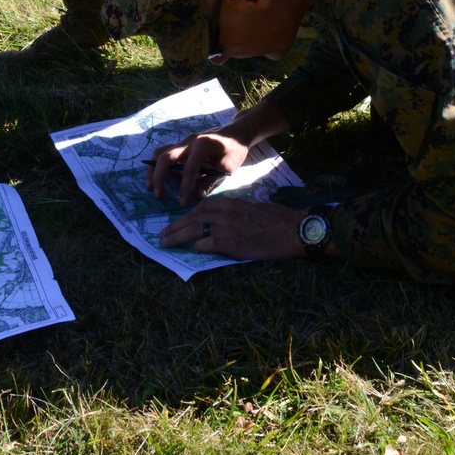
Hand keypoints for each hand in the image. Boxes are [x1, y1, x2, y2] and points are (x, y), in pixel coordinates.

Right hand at [147, 128, 250, 206]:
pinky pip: (164, 152)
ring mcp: (183, 141)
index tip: (183, 203)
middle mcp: (189, 141)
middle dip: (159, 177)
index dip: (184, 187)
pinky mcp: (182, 145)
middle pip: (166, 157)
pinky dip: (157, 164)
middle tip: (158, 195)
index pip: (188, 169)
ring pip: (160, 152)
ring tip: (151, 186)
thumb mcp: (227, 167)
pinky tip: (157, 177)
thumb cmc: (234, 149)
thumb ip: (211, 181)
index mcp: (202, 145)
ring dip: (153, 169)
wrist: (236, 133)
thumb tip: (196, 196)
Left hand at [159, 199, 305, 259]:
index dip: (187, 216)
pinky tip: (192, 250)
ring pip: (194, 229)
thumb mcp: (252, 209)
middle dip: (175, 226)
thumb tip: (222, 223)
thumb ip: (234, 213)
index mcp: (229, 203)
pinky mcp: (230, 242)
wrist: (291, 228)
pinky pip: (206, 244)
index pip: (201, 208)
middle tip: (162, 234)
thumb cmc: (277, 220)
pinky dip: (197, 247)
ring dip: (177, 236)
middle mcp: (224, 212)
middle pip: (192, 217)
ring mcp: (226, 226)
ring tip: (165, 243)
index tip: (178, 222)